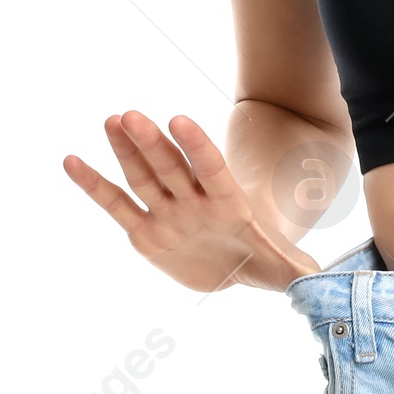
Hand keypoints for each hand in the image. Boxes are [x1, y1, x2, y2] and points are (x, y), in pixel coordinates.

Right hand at [63, 111, 321, 293]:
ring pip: (143, 178)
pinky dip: (95, 186)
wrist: (240, 262)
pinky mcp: (145, 231)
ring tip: (110, 121)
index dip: (196, 147)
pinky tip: (72, 161)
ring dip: (125, 152)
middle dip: (152, 143)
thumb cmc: (263, 257)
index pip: (210, 169)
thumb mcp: (283, 265)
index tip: (179, 119)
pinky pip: (117, 206)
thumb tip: (320, 279)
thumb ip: (295, 270)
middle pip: (171, 168)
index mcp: (227, 204)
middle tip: (132, 114)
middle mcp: (192, 202)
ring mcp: (167, 212)